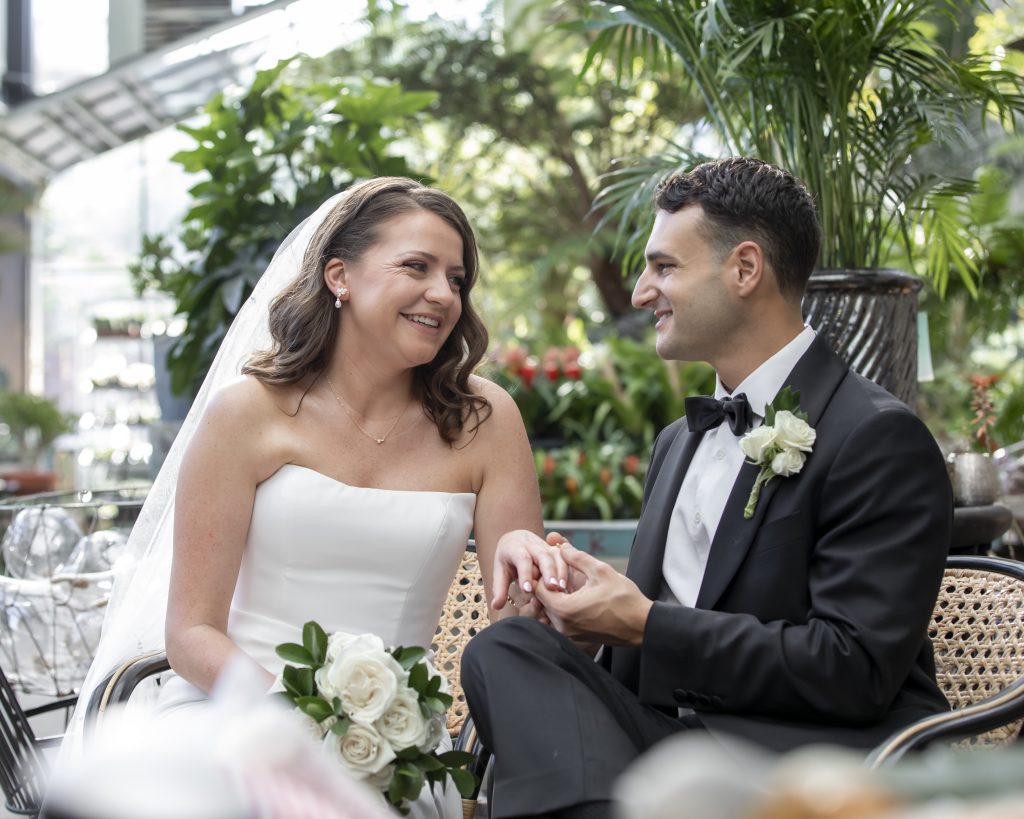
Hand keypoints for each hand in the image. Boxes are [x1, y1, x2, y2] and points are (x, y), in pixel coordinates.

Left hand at [491, 530, 567, 611]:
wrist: (516, 538)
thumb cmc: (507, 559)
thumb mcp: (500, 571)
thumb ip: (499, 588)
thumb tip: (496, 606)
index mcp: (515, 547)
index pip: (522, 559)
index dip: (525, 574)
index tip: (528, 590)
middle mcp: (532, 544)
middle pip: (543, 555)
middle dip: (548, 571)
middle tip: (552, 588)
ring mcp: (546, 546)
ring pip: (556, 556)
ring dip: (561, 571)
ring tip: (562, 589)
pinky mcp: (556, 550)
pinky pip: (565, 558)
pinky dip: (568, 571)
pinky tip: (569, 587)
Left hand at [534, 541, 652, 645]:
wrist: (641, 625)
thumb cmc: (624, 598)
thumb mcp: (601, 571)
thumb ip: (576, 556)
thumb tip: (559, 544)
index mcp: (565, 609)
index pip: (537, 588)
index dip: (541, 573)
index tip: (550, 564)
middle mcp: (562, 625)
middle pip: (541, 601)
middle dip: (547, 584)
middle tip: (557, 570)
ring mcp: (569, 634)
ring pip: (549, 611)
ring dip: (554, 597)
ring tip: (566, 583)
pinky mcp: (576, 638)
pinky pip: (559, 621)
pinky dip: (562, 608)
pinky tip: (575, 596)